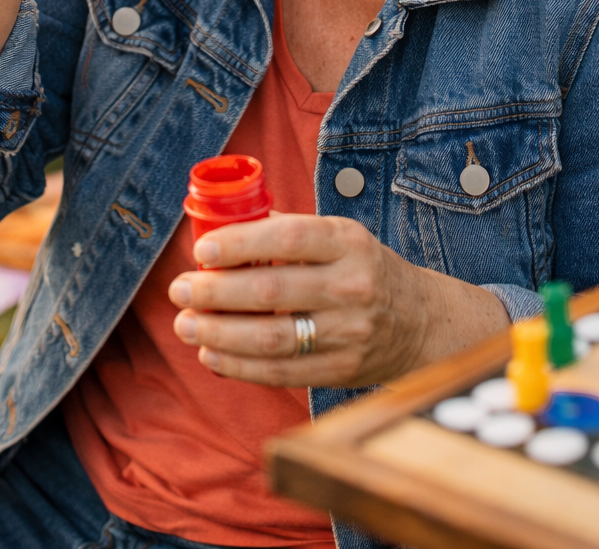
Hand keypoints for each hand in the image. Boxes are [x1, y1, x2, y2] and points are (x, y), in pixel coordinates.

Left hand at [168, 214, 506, 388]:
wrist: (418, 321)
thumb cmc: (363, 268)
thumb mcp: (340, 236)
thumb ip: (288, 230)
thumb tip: (223, 225)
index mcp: (348, 242)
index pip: (287, 239)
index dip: (239, 244)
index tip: (202, 252)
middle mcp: (351, 286)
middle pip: (271, 291)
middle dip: (215, 292)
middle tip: (180, 290)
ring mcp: (348, 333)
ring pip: (270, 338)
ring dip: (218, 333)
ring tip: (186, 325)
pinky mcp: (340, 370)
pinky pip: (280, 373)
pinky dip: (238, 366)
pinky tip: (211, 354)